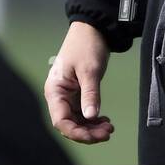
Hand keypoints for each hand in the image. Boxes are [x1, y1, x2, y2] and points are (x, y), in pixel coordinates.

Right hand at [44, 21, 114, 143]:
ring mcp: (67, 95)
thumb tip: (90, 117)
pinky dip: (93, 119)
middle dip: (87, 132)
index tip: (95, 136)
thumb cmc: (87, 45)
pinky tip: (104, 120)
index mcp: (55, 90)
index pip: (61, 120)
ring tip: (109, 128)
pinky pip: (82, 112)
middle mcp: (58, 95)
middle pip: (69, 123)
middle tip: (108, 132)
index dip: (76, 132)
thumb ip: (90, 94)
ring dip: (91, 127)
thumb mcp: (90, 70)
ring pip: (76, 120)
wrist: (93, 28)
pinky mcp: (77, 93)